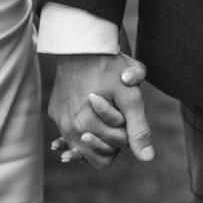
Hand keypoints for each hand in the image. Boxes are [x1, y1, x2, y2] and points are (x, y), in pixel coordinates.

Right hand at [48, 53, 153, 168]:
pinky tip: (91, 108)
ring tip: (106, 108)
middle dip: (110, 137)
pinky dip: (82, 124)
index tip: (125, 119)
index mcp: (84, 128)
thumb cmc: (110, 68)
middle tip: (118, 111)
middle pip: (95, 152)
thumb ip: (138, 129)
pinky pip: (70, 129)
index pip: (108, 156)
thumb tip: (147, 158)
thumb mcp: (130, 98)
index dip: (122, 141)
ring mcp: (59, 120)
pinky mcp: (55, 111)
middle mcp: (67, 128)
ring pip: (82, 142)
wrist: (81, 44)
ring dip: (96, 132)